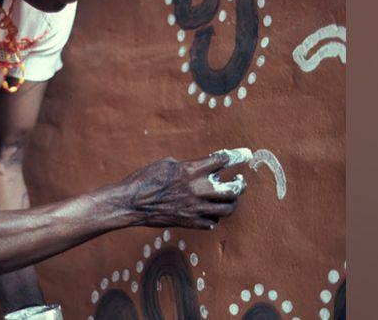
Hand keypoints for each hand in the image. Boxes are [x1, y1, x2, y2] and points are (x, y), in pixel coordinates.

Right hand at [109, 153, 246, 229]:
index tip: (246, 154)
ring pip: (228, 208)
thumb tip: (201, 167)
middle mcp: (198, 189)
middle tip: (240, 180)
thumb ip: (188, 166)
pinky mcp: (190, 222)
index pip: (223, 160)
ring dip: (232, 202)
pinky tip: (211, 211)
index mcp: (192, 170)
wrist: (132, 203)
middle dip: (241, 184)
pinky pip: (212, 222)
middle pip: (233, 189)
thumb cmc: (145, 179)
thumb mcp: (167, 164)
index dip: (238, 155)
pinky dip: (214, 216)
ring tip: (230, 197)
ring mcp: (195, 208)